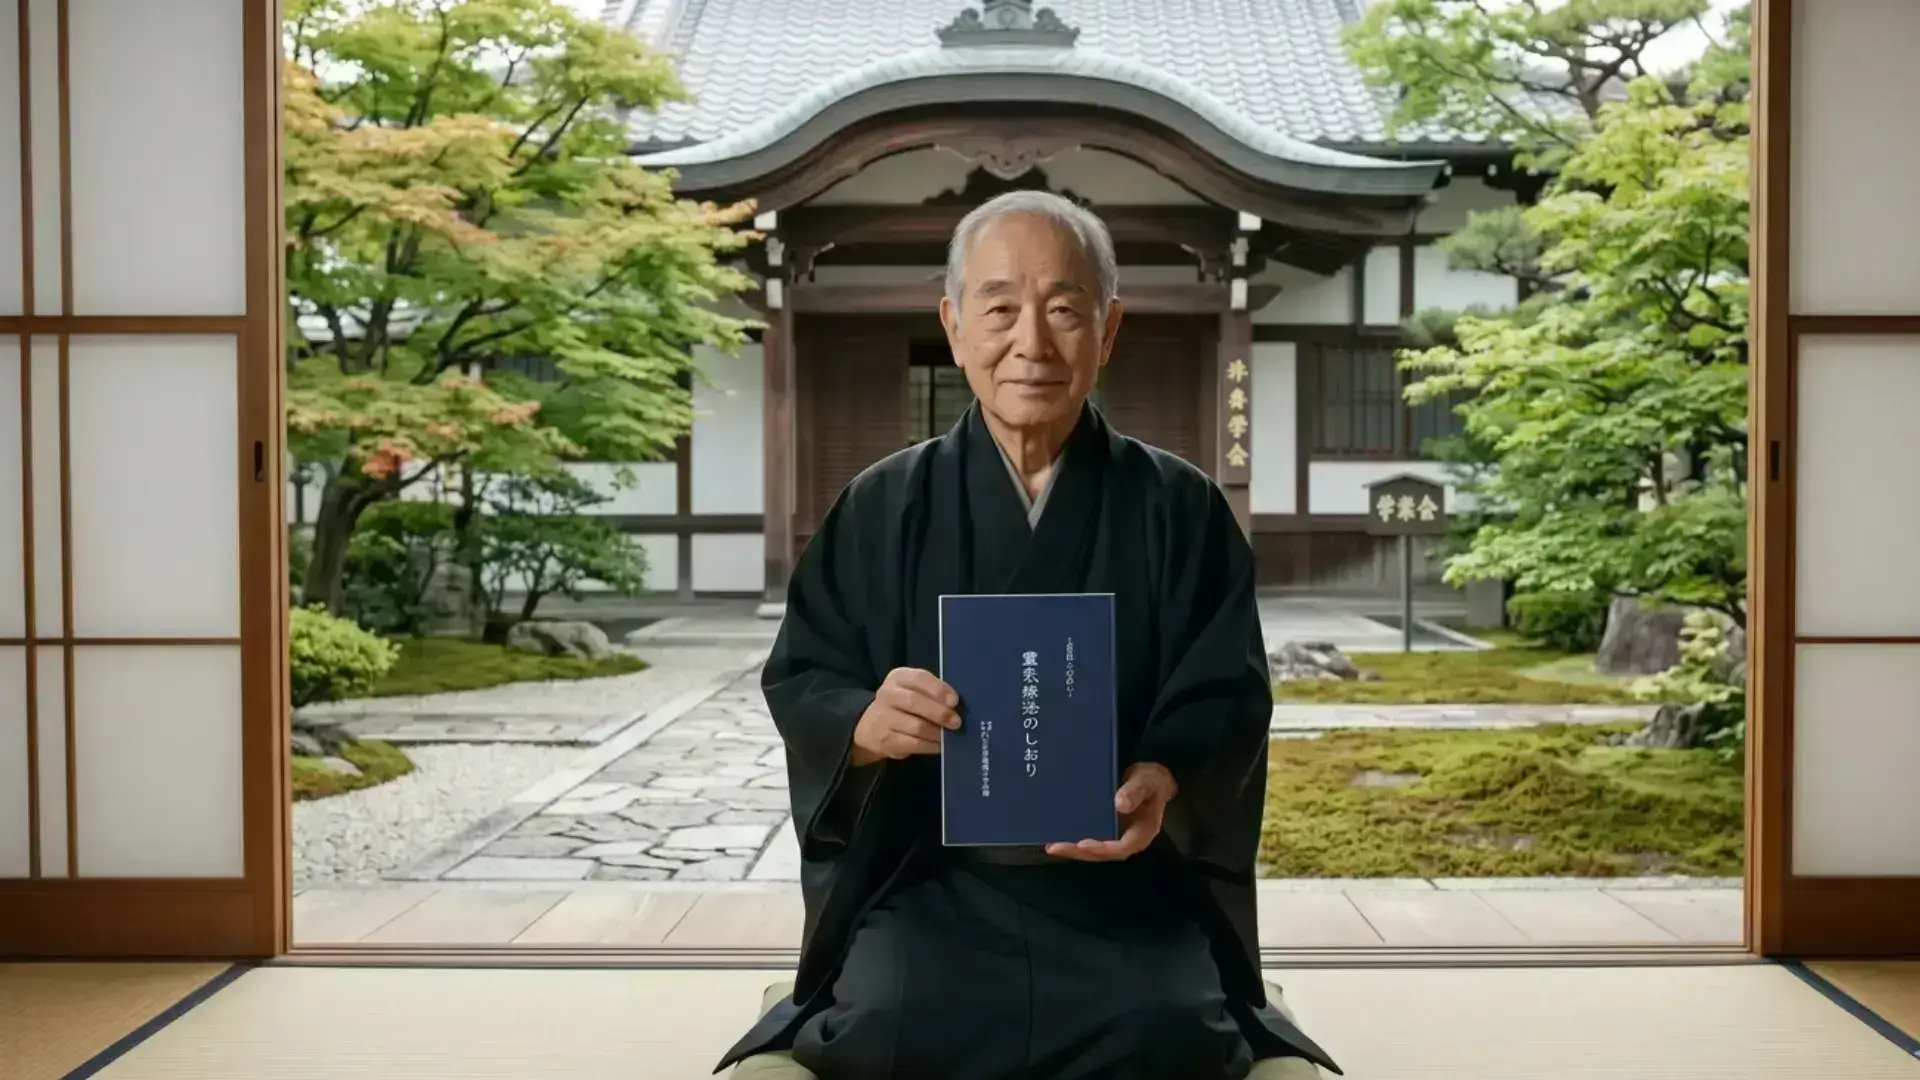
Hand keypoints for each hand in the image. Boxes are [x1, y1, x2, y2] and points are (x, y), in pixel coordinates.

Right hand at [850, 667, 960, 766]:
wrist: (871, 726)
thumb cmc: (902, 704)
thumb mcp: (913, 688)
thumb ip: (931, 691)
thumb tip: (954, 704)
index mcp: (897, 678)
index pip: (919, 678)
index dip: (939, 689)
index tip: (954, 701)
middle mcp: (887, 695)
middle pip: (914, 701)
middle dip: (939, 712)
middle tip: (956, 722)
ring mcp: (884, 718)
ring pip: (916, 726)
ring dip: (937, 732)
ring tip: (948, 735)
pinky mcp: (886, 740)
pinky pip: (914, 744)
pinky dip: (931, 745)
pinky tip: (939, 745)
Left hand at [1045, 762, 1176, 861]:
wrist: (1149, 779)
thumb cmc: (1150, 780)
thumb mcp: (1147, 780)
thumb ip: (1135, 791)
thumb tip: (1120, 805)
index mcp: (1142, 832)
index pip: (1123, 847)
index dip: (1102, 848)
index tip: (1082, 844)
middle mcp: (1128, 839)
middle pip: (1104, 853)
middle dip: (1079, 852)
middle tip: (1056, 847)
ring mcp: (1116, 837)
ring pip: (1095, 850)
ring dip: (1073, 850)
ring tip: (1051, 846)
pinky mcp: (1106, 831)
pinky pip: (1091, 840)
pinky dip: (1074, 842)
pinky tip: (1056, 838)